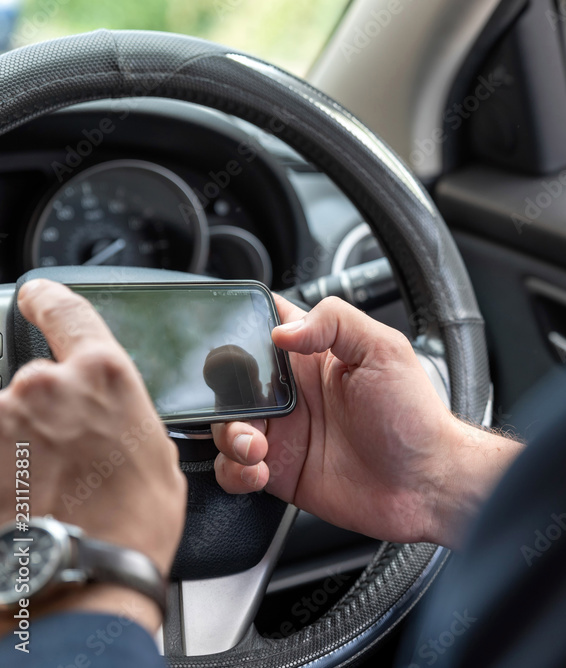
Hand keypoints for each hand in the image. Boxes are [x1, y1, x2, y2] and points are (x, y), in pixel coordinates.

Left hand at [0, 280, 186, 633]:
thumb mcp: (154, 455)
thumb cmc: (130, 526)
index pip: (65, 310)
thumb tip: (104, 416)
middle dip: (44, 417)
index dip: (47, 299)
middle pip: (35, 383)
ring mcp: (1, 417)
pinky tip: (20, 498)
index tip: (35, 297)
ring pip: (6, 420)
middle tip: (63, 463)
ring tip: (41, 493)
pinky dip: (3, 468)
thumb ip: (121, 414)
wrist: (81, 580)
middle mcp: (45, 384)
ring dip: (17, 448)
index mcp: (103, 374)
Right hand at [212, 296, 520, 547]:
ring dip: (229, 435)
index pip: (266, 327)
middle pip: (232, 381)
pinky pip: (236, 469)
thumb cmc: (415, 417)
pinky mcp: (281, 471)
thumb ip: (336, 322)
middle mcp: (295, 392)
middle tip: (241, 408)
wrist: (426, 484)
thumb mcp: (384, 350)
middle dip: (224, 393)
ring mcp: (285, 432)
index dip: (240, 329)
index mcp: (316, 356)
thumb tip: (283, 330)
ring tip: (255, 447)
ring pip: (227, 425)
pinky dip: (235, 471)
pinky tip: (260, 470)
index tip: (232, 343)